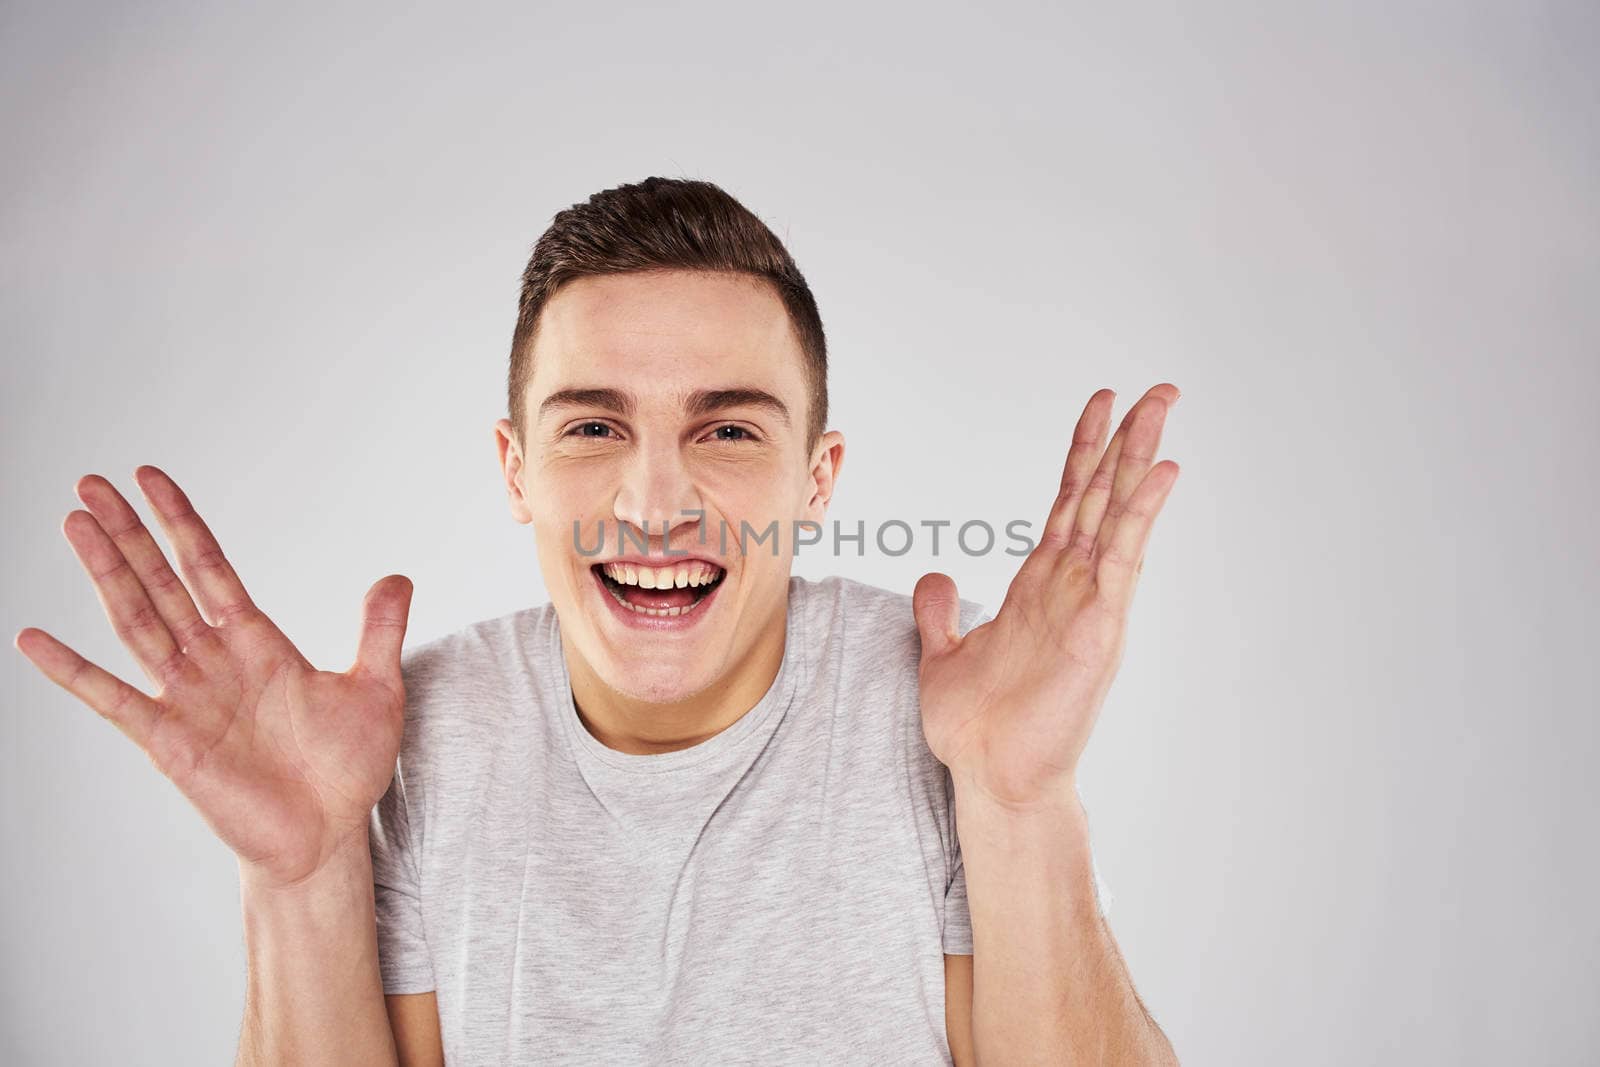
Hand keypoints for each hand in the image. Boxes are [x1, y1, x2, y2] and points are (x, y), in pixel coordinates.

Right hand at [13, 466, 413, 887]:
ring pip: (136, 622)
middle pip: (161, 583)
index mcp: (257, 643)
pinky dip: (73, 671)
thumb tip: (397, 576)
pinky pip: (113, 700)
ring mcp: (187, 699)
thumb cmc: (347, 770)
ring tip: (73, 524)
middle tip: (89, 482)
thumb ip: (379, 632)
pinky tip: (35, 639)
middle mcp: (214, 663)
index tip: (149, 478)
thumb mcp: (376, 689)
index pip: (210, 568)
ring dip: (104, 573)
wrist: (327, 838)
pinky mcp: (169, 742)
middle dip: (128, 534)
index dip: (180, 523)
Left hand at [913, 383, 1180, 809]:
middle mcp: (1071, 587)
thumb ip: (940, 613)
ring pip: (1119, 515)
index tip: (1101, 407)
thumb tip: (936, 578)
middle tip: (1158, 392)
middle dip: (1127, 442)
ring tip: (1162, 409)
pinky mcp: (1101, 627)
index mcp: (1039, 586)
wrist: (990, 777)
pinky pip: (1123, 559)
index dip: (1084, 454)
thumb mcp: (943, 654)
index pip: (1069, 503)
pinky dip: (1141, 514)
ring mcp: (1091, 604)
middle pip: (1104, 497)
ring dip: (1140, 460)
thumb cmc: (976, 727)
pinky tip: (1161, 473)